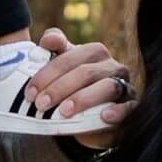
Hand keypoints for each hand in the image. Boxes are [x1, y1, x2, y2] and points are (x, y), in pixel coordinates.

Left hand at [23, 28, 133, 149]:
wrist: (91, 121)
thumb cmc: (74, 90)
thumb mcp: (61, 72)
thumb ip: (54, 51)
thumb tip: (48, 40)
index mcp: (94, 53)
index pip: (69, 57)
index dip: (47, 73)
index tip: (30, 92)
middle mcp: (111, 66)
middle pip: (86, 72)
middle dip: (60, 88)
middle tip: (40, 104)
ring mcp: (124, 86)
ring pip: (107, 87)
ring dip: (83, 99)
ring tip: (63, 111)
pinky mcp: (131, 107)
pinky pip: (129, 107)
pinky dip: (117, 111)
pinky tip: (104, 116)